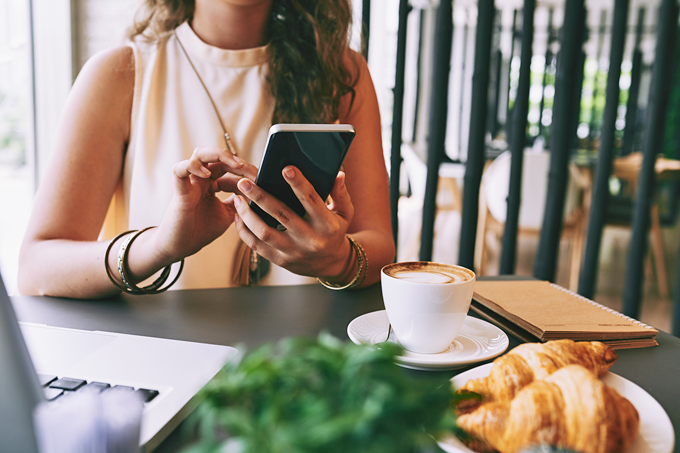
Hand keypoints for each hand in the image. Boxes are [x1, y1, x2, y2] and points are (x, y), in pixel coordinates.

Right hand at [156, 147, 258, 262]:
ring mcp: (190, 183)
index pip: (231, 169)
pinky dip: (193, 167)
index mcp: (213, 184)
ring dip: (219, 155)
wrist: (181, 247)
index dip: (247, 172)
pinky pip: (180, 170)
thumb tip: (261, 194)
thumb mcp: (229, 214)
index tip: (262, 180)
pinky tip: (207, 174)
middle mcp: (201, 180)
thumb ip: (242, 202)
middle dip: (238, 160)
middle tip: (253, 171)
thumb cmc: (201, 230)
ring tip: (235, 165)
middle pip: (218, 157)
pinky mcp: (179, 191)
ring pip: (200, 155)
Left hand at [231, 166, 354, 278]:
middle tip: (245, 182)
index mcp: (327, 225)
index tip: (286, 168)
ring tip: (238, 198)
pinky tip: (239, 216)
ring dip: (248, 214)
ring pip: (264, 232)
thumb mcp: (344, 213)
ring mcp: (294, 252)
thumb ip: (340, 193)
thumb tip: (338, 174)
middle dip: (260, 197)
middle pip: (281, 214)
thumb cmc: (335, 232)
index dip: (298, 184)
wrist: (330, 264)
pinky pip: (257, 246)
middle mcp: (310, 239)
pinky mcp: (281, 260)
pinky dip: (245, 231)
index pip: (312, 200)